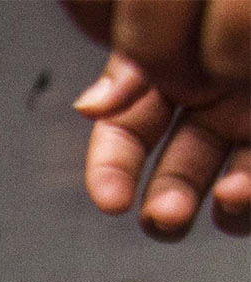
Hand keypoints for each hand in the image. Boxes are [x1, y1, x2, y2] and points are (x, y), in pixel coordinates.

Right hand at [66, 1, 250, 235]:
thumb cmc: (243, 7)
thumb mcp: (196, 15)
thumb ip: (139, 58)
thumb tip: (93, 105)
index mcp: (184, 72)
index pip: (130, 130)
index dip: (113, 169)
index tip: (113, 199)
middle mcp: (224, 103)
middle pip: (178, 173)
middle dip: (167, 204)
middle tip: (167, 215)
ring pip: (231, 190)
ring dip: (223, 208)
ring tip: (230, 198)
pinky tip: (250, 186)